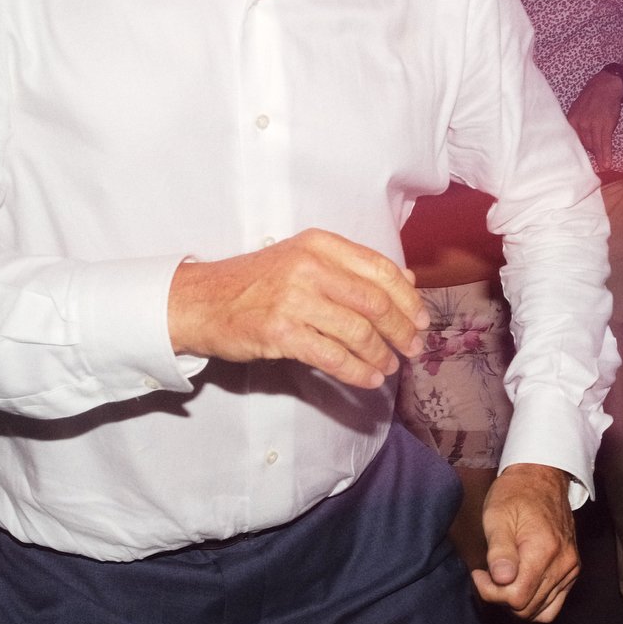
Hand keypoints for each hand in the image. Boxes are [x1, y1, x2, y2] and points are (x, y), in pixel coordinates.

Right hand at [167, 229, 426, 389]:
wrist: (200, 301)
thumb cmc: (254, 284)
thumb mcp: (301, 260)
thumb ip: (350, 268)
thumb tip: (407, 281)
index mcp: (318, 244)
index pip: (379, 268)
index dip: (408, 298)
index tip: (422, 319)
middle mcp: (308, 266)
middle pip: (375, 302)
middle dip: (402, 329)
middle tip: (413, 348)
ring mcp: (293, 299)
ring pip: (357, 331)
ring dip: (381, 355)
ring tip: (389, 368)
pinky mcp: (280, 332)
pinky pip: (332, 356)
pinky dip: (357, 371)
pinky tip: (369, 379)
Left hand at [475, 463, 579, 621]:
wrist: (542, 479)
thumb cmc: (515, 494)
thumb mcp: (497, 516)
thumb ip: (500, 550)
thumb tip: (502, 579)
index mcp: (544, 550)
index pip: (516, 597)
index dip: (491, 592)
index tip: (480, 573)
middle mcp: (563, 564)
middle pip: (527, 608)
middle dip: (501, 598)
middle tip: (488, 575)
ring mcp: (570, 569)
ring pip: (541, 612)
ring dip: (517, 603)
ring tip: (503, 580)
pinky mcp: (572, 571)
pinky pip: (554, 605)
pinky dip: (535, 604)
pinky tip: (520, 586)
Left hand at [566, 70, 622, 168]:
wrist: (605, 87)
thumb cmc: (591, 99)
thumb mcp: (577, 110)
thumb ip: (575, 125)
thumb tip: (572, 140)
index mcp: (571, 121)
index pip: (571, 141)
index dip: (574, 152)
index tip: (573, 163)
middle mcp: (580, 124)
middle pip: (584, 145)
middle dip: (589, 152)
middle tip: (592, 160)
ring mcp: (593, 126)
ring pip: (594, 146)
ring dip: (598, 157)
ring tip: (601, 168)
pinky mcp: (605, 127)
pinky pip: (605, 144)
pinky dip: (606, 155)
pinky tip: (606, 164)